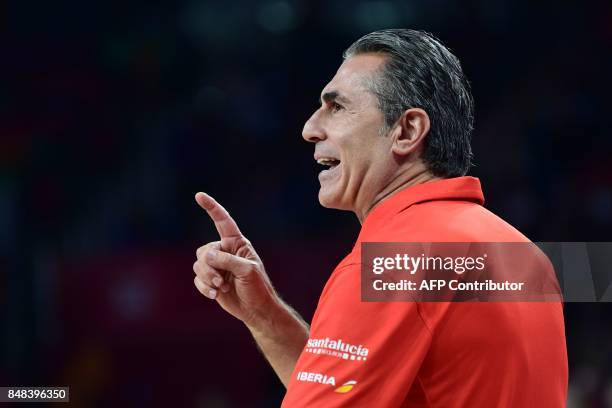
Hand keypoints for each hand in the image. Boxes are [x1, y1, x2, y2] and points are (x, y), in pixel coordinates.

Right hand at [193, 192, 278, 326]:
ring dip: (207, 278)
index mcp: (237, 243)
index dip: (211, 207)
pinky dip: (204, 288)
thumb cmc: (258, 288)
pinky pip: (197, 279)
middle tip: (221, 280)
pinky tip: (215, 295)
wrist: (255, 310)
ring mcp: (216, 266)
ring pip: (198, 265)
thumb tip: (207, 256)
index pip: (222, 221)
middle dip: (209, 266)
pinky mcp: (209, 280)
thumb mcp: (247, 271)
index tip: (199, 196)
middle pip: (204, 250)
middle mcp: (225, 251)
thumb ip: (227, 261)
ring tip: (221, 287)